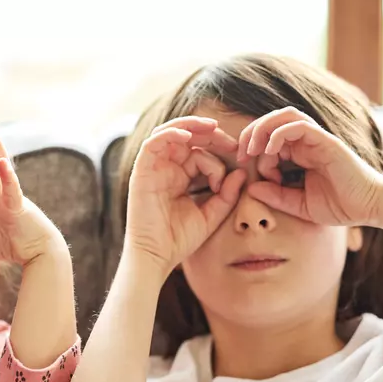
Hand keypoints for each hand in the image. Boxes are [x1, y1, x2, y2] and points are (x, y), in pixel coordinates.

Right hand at [125, 116, 246, 274]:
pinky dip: (170, 134)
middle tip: (231, 141)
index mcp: (180, 178)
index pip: (200, 153)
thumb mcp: (211, 215)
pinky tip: (189, 136)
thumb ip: (227, 195)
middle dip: (210, 134)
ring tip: (212, 128)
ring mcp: (153, 169)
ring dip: (191, 126)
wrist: (156, 256)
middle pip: (187, 138)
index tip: (238, 160)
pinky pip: (154, 143)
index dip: (219, 153)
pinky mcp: (142, 171)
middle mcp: (165, 170)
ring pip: (171, 133)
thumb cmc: (179, 240)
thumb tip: (241, 173)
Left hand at [238, 107, 382, 226]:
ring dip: (262, 128)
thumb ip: (275, 196)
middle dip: (251, 133)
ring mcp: (317, 139)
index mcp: (300, 154)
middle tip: (241, 154)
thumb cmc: (339, 206)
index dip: (253, 149)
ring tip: (252, 149)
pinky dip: (279, 134)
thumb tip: (251, 188)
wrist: (370, 208)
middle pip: (273, 120)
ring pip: (284, 116)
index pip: (269, 136)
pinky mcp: (326, 141)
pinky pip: (299, 126)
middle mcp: (307, 142)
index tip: (248, 170)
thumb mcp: (298, 205)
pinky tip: (270, 151)